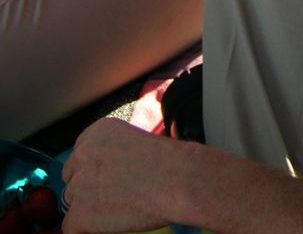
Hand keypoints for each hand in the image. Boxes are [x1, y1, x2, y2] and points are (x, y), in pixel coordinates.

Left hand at [61, 119, 182, 232]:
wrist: (177, 179)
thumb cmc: (167, 163)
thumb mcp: (135, 141)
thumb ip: (113, 153)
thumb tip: (105, 176)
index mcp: (97, 132)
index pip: (78, 157)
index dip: (92, 173)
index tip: (106, 182)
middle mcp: (83, 153)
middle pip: (72, 180)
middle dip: (87, 191)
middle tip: (113, 198)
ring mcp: (79, 183)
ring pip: (72, 205)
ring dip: (89, 210)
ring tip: (117, 210)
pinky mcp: (80, 213)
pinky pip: (71, 228)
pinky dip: (87, 230)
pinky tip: (109, 225)